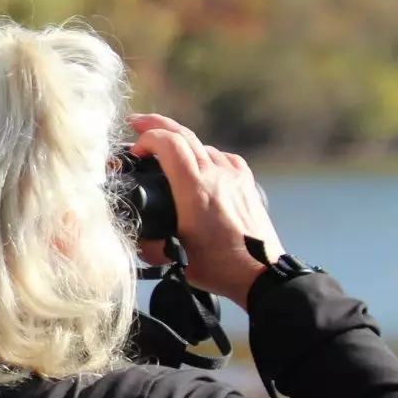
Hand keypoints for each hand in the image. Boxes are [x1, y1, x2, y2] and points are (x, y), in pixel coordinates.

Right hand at [128, 113, 283, 308]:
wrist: (262, 274)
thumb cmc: (219, 267)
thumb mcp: (174, 258)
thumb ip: (149, 244)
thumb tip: (136, 237)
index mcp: (195, 190)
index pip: (170, 143)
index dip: (147, 139)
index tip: (135, 153)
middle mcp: (216, 175)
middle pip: (184, 134)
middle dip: (155, 124)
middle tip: (135, 123)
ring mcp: (234, 176)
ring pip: (202, 146)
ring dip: (180, 145)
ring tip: (164, 155)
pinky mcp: (246, 182)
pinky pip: (222, 158)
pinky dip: (204, 157)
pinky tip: (200, 167)